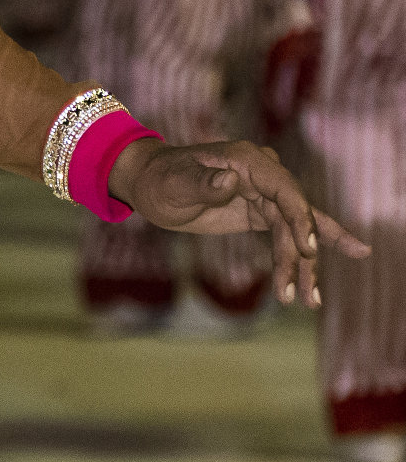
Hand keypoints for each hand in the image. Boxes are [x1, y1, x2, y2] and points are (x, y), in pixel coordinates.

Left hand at [109, 138, 369, 308]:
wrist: (149, 184)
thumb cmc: (159, 179)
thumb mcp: (175, 183)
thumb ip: (203, 183)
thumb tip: (231, 180)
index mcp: (246, 159)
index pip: (284, 188)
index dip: (301, 217)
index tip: (308, 250)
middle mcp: (261, 173)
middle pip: (295, 213)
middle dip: (306, 252)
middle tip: (309, 294)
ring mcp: (262, 193)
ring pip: (294, 230)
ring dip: (303, 266)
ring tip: (310, 302)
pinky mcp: (259, 212)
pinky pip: (287, 236)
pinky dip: (299, 259)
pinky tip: (313, 285)